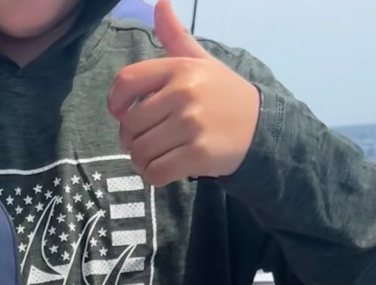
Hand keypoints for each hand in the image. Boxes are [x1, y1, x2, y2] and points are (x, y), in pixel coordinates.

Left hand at [107, 0, 259, 185]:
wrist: (260, 127)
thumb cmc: (221, 94)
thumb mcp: (200, 62)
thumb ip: (175, 37)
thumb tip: (160, 3)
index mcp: (179, 68)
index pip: (125, 82)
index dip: (116, 103)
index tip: (125, 114)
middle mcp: (184, 93)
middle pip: (129, 125)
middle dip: (131, 139)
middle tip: (149, 139)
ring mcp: (191, 124)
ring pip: (139, 152)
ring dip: (142, 160)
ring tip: (159, 154)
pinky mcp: (198, 154)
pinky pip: (154, 173)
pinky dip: (154, 176)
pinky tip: (166, 167)